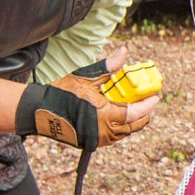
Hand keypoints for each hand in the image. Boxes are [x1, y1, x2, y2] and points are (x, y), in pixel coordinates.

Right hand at [18, 74, 157, 150]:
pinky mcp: (89, 143)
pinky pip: (111, 138)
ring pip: (122, 134)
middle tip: (149, 104)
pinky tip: (119, 118)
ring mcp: (96, 139)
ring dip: (131, 123)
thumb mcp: (86, 77)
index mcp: (103, 115)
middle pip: (132, 127)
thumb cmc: (61, 92)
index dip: (147, 106)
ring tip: (136, 110)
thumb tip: (124, 51)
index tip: (155, 97)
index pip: (133, 114)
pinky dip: (119, 129)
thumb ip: (107, 67)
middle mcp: (102, 131)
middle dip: (144, 116)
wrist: (39, 111)